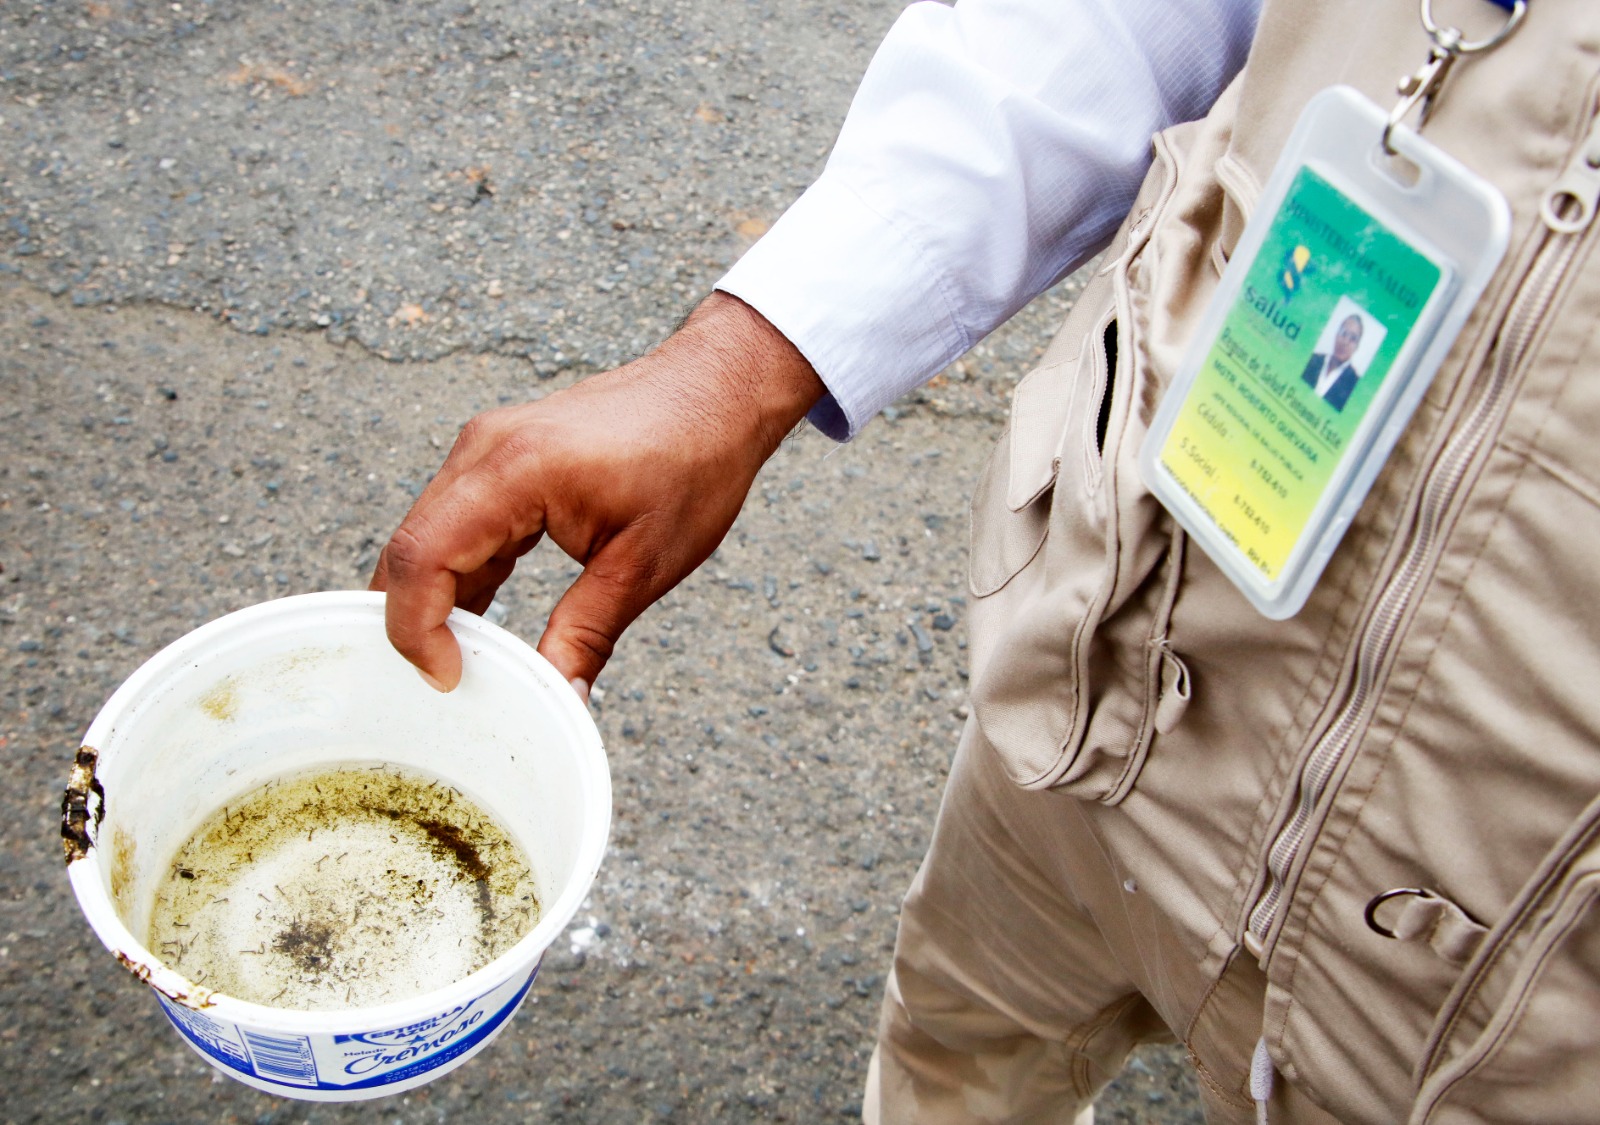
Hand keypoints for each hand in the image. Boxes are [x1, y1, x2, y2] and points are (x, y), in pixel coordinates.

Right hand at [370, 292, 824, 694]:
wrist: (718, 390)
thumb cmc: (694, 460)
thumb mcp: (644, 564)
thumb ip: (588, 634)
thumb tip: (559, 701)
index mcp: (515, 471)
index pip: (421, 555)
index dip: (415, 628)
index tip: (447, 678)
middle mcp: (485, 450)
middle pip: (411, 548)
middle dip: (414, 621)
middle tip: (449, 683)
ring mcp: (488, 449)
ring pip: (430, 537)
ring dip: (438, 600)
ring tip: (468, 664)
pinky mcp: (502, 459)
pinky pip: (459, 523)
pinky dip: (463, 574)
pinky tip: (482, 622)